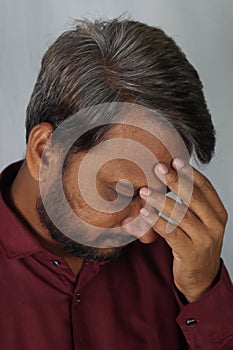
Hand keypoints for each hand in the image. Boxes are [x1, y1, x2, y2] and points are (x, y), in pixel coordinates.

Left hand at [139, 158, 227, 302]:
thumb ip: (190, 204)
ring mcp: (204, 239)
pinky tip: (145, 211)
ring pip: (180, 214)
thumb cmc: (195, 243)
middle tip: (158, 168)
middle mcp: (215, 225)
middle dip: (174, 181)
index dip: (189, 173)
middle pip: (193, 198)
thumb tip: (170, 176)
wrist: (200, 278)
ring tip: (145, 191)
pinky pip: (170, 232)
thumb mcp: (200, 222)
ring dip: (160, 200)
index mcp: (219, 213)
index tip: (174, 160)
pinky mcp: (190, 252)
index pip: (205, 188)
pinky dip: (156, 220)